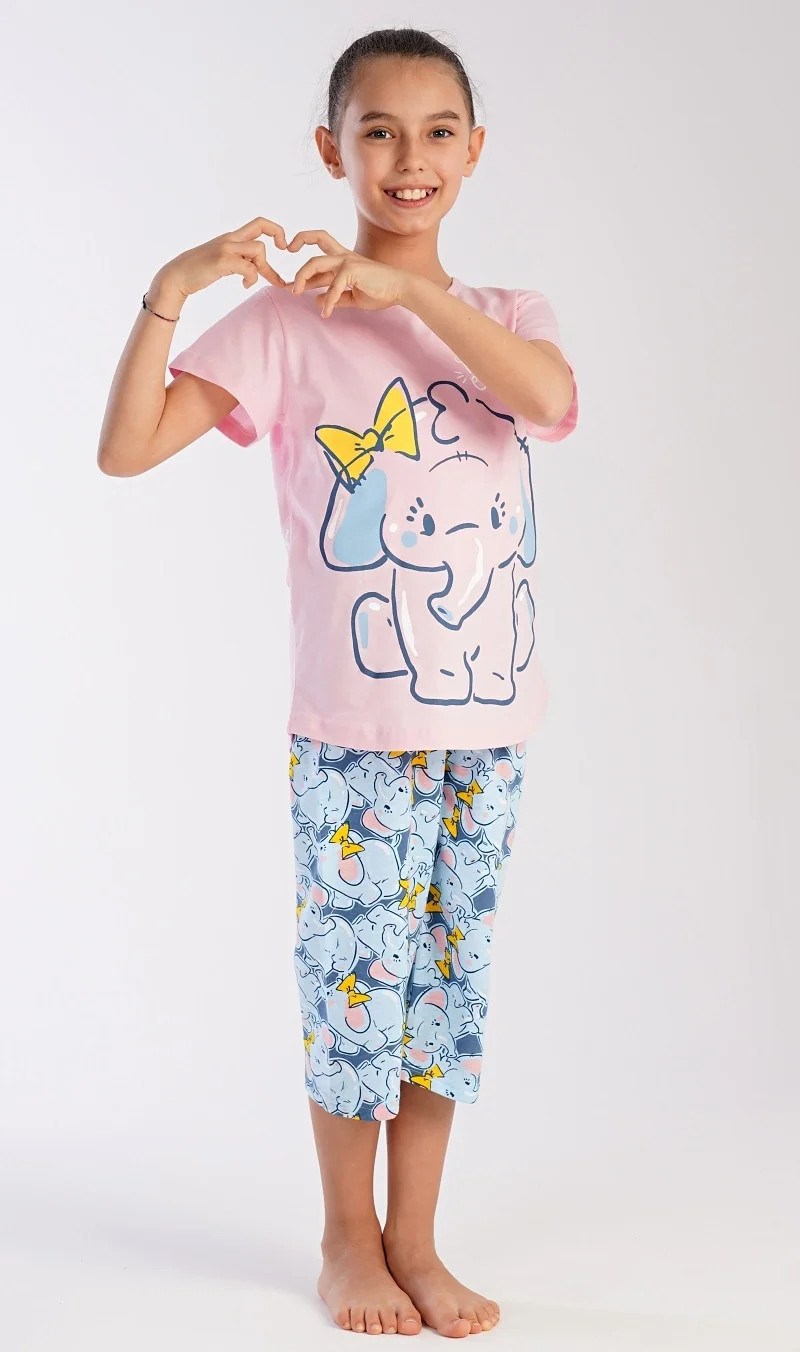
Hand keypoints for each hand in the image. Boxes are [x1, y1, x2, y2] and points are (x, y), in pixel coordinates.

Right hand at [157, 217, 289, 298]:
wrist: (177, 276)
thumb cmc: (200, 271)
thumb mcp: (224, 261)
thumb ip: (241, 261)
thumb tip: (259, 270)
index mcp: (231, 237)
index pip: (259, 223)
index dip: (275, 230)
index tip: (283, 245)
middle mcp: (230, 238)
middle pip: (262, 225)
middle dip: (279, 236)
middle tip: (284, 250)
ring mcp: (226, 248)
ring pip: (259, 249)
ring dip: (262, 267)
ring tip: (250, 280)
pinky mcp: (222, 261)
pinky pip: (249, 268)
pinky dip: (252, 278)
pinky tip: (245, 284)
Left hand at [284, 231, 407, 315]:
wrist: (401, 289)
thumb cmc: (380, 291)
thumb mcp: (353, 297)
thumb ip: (335, 298)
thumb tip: (316, 302)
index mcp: (343, 259)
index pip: (320, 245)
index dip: (303, 243)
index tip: (290, 253)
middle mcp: (344, 256)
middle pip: (316, 244)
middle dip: (298, 250)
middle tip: (287, 277)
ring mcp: (348, 261)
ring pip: (316, 262)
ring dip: (303, 277)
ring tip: (296, 292)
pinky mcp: (353, 270)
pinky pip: (333, 286)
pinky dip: (327, 301)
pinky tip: (325, 313)